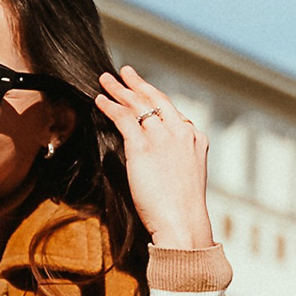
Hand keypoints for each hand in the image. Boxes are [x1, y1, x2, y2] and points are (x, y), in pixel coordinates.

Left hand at [95, 66, 214, 249]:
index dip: (155, 99)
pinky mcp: (142, 148)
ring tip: (105, 80)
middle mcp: (181, 133)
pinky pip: (123, 118)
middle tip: (125, 72)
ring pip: (138, 105)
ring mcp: (162, 138)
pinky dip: (110, 107)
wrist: (183, 224)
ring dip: (119, 90)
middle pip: (156, 100)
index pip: (173, 112)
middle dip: (138, 84)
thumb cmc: (183, 210)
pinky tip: (100, 100)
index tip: (144, 93)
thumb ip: (175, 159)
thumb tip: (158, 157)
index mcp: (195, 140)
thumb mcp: (187, 176)